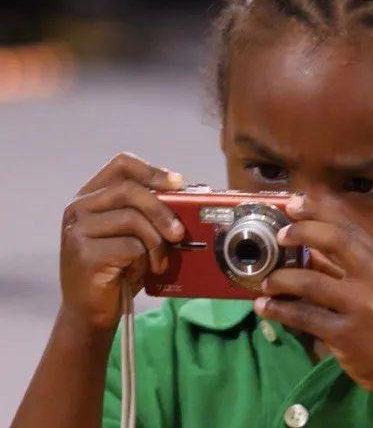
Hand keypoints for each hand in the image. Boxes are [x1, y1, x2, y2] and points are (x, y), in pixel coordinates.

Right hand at [59, 152, 184, 331]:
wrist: (91, 313)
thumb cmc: (118, 269)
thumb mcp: (134, 233)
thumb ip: (148, 211)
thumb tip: (187, 195)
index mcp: (90, 196)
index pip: (121, 165)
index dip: (152, 170)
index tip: (178, 183)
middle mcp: (79, 208)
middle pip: (130, 190)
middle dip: (162, 210)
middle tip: (180, 233)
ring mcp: (78, 231)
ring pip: (133, 219)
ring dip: (156, 243)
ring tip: (157, 261)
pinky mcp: (84, 254)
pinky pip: (131, 247)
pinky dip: (144, 261)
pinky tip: (137, 273)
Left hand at [254, 195, 372, 398]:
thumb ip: (349, 261)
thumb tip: (307, 236)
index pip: (348, 227)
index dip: (318, 211)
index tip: (294, 203)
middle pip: (336, 240)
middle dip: (303, 231)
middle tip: (280, 235)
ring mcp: (361, 306)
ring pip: (312, 282)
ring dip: (282, 279)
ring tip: (265, 281)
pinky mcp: (346, 335)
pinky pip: (305, 317)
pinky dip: (280, 310)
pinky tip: (265, 306)